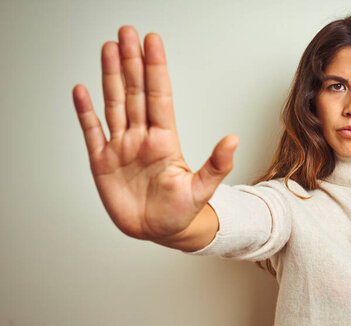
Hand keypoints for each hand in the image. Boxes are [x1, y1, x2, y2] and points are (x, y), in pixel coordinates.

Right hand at [72, 26, 237, 242]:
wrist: (160, 231)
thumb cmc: (181, 211)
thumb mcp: (202, 189)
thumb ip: (217, 164)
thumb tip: (234, 140)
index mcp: (165, 140)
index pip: (159, 96)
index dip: (154, 68)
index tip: (152, 42)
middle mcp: (142, 138)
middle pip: (134, 92)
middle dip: (131, 62)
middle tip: (126, 32)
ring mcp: (121, 148)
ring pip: (114, 104)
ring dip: (110, 76)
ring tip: (108, 49)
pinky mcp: (103, 163)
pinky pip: (92, 132)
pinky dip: (85, 112)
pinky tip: (81, 91)